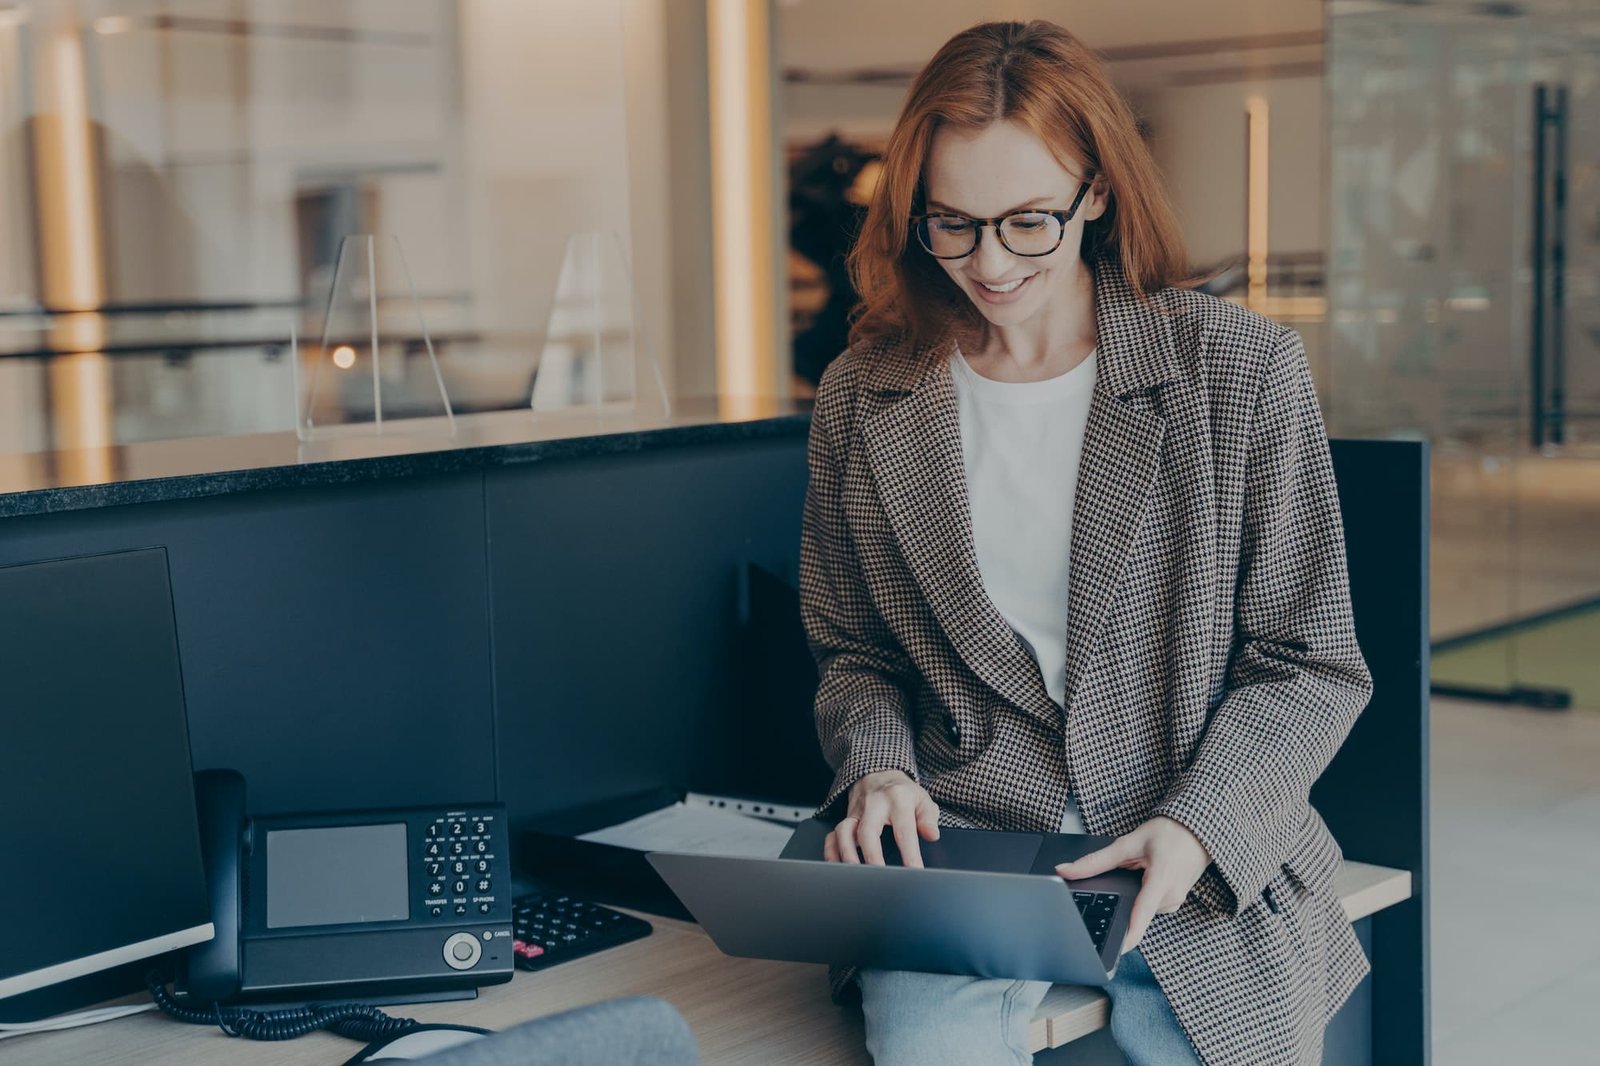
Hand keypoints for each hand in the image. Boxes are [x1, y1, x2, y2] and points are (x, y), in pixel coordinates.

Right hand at [823, 770, 939, 867]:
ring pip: (844, 832)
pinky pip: (832, 835)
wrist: (879, 773)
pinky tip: (837, 866)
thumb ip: (929, 818)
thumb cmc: (903, 793)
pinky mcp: (845, 819)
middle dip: (872, 856)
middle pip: (868, 831)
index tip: (914, 871)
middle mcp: (874, 805)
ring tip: (855, 875)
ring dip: (847, 854)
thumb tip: (931, 835)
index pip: (904, 829)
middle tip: (879, 875)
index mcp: (897, 799)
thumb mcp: (923, 800)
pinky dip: (831, 852)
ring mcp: (857, 812)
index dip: (910, 853)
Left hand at [1054, 816, 1210, 954]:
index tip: (1117, 950)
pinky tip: (1145, 877)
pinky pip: (1150, 906)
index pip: (1141, 912)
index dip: (1129, 934)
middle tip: (1125, 872)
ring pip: (1141, 909)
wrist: (1198, 831)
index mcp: (1162, 879)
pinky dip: (1142, 895)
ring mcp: (1175, 901)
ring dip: (1133, 895)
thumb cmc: (1169, 833)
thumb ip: (1095, 861)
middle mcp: (1171, 896)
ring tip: (1140, 869)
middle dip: (1122, 899)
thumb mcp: (1128, 843)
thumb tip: (1065, 870)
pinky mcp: (1174, 902)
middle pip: (1135, 910)